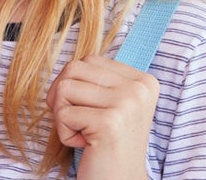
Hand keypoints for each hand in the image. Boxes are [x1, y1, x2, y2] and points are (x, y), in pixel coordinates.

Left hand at [49, 55, 158, 179]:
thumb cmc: (109, 146)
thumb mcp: (114, 105)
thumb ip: (98, 81)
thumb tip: (67, 66)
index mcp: (143, 80)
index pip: (90, 59)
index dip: (74, 84)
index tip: (88, 110)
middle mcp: (139, 88)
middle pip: (74, 69)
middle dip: (62, 97)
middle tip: (76, 121)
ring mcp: (127, 103)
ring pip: (64, 88)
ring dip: (63, 116)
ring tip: (83, 132)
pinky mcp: (109, 121)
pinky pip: (62, 115)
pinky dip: (64, 134)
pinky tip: (85, 145)